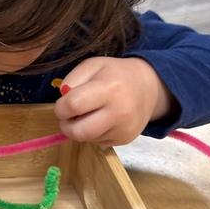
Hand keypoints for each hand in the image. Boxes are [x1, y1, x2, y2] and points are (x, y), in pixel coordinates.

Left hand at [54, 56, 175, 145]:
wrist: (148, 87)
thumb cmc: (115, 74)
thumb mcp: (93, 65)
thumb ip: (72, 79)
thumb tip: (63, 99)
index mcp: (109, 88)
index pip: (74, 105)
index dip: (61, 107)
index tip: (62, 104)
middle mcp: (119, 112)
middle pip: (78, 131)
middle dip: (66, 125)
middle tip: (68, 116)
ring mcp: (123, 129)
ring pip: (86, 139)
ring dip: (79, 130)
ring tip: (85, 116)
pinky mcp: (125, 139)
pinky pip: (97, 143)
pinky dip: (92, 134)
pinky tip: (100, 121)